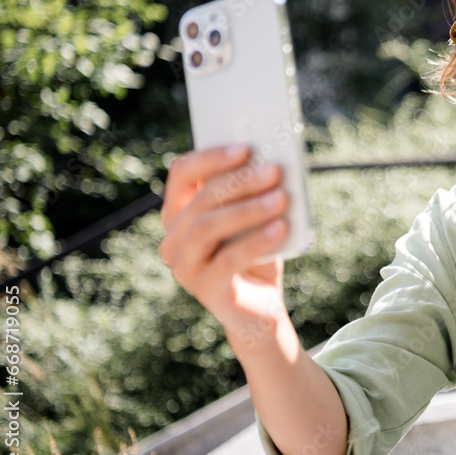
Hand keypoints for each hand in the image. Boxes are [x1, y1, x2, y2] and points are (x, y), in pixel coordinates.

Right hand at [159, 145, 289, 332]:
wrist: (261, 306)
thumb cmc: (257, 252)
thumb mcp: (256, 218)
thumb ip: (255, 193)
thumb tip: (272, 162)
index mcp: (180, 212)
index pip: (182, 174)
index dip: (211, 157)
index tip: (245, 148)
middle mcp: (173, 237)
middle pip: (200, 200)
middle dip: (240, 182)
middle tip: (274, 170)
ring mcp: (184, 265)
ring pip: (207, 228)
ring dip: (248, 210)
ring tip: (282, 199)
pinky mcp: (203, 288)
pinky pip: (226, 259)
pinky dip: (255, 241)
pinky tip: (281, 228)